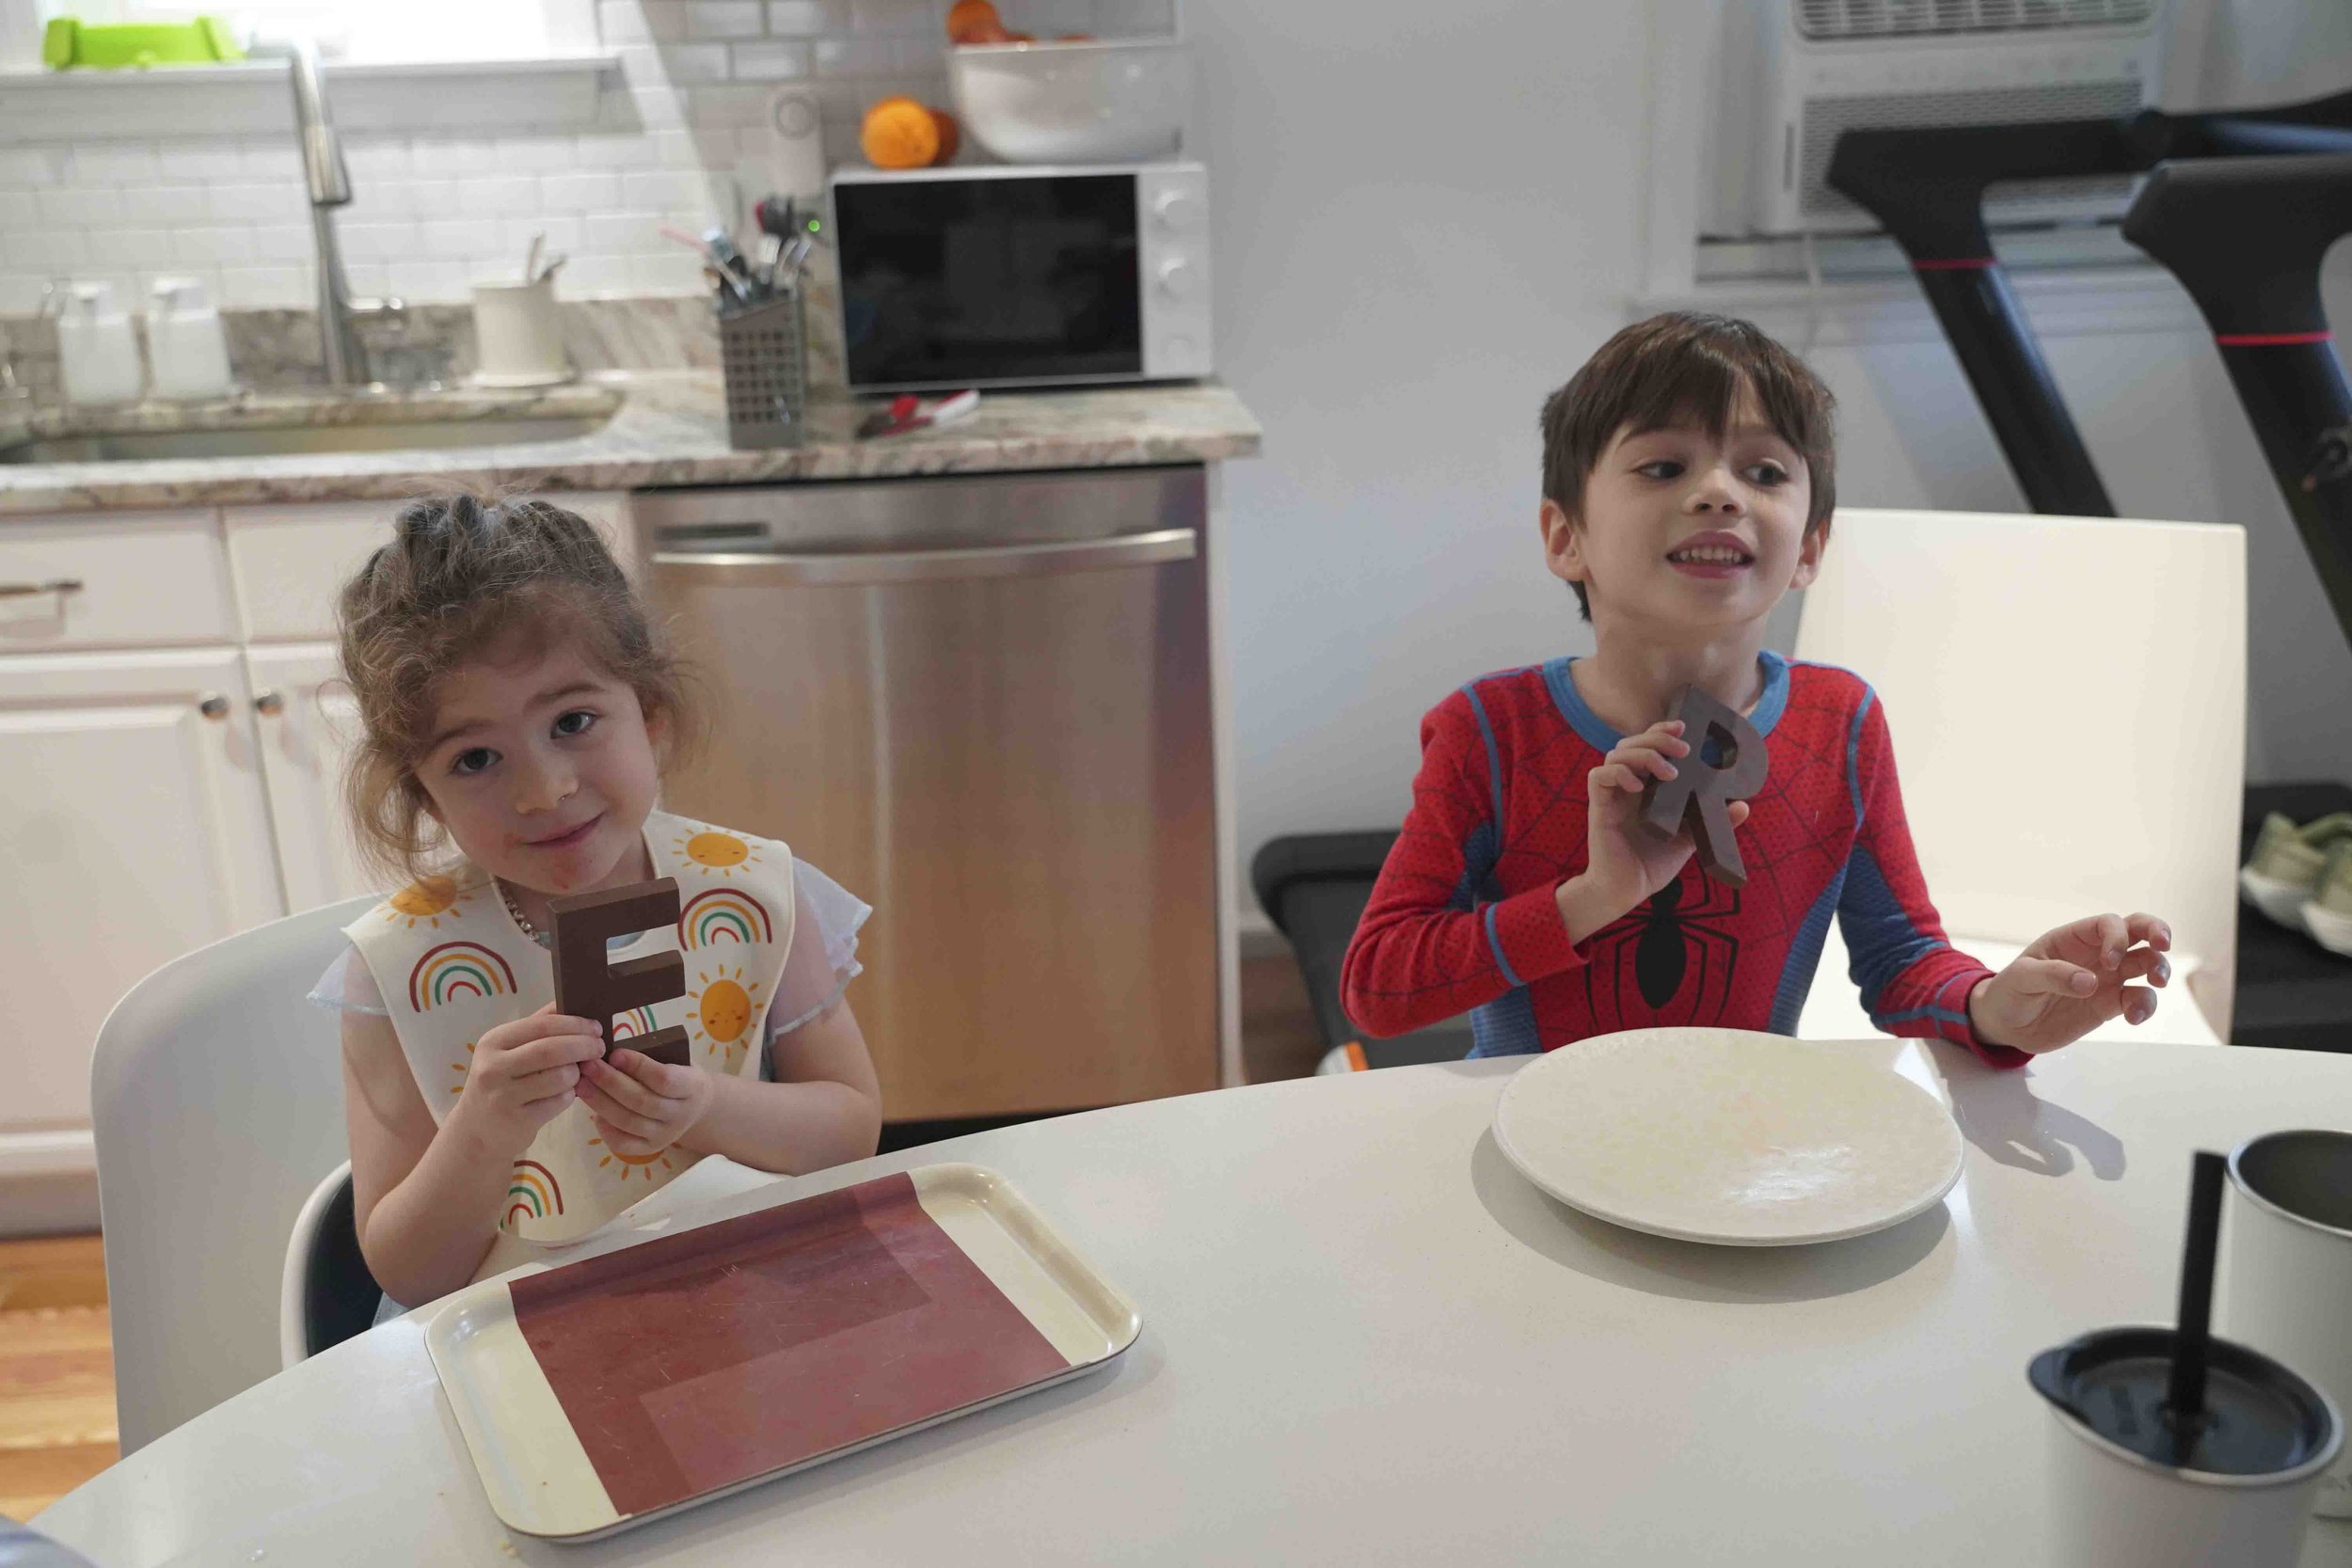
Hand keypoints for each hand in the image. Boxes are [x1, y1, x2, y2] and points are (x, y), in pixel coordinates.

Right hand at [448, 1003, 604, 1157]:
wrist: (477, 1131)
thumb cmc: (501, 1082)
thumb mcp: (508, 1051)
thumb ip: (537, 1026)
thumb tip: (570, 1001)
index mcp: (493, 1042)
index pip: (542, 1025)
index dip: (575, 1024)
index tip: (595, 1027)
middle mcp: (493, 1067)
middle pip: (552, 1050)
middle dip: (584, 1046)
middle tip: (599, 1047)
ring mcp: (503, 1096)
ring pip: (560, 1076)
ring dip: (577, 1073)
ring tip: (577, 1073)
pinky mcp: (518, 1121)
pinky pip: (559, 1101)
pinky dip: (570, 1095)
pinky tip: (564, 1094)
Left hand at [576, 1049, 715, 1159]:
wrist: (696, 1107)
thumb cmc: (679, 1074)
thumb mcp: (676, 1060)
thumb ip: (651, 1057)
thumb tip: (610, 1052)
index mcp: (692, 1087)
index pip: (664, 1079)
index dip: (638, 1066)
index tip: (614, 1053)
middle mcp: (680, 1115)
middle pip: (641, 1101)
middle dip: (610, 1082)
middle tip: (588, 1066)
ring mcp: (665, 1135)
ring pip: (628, 1121)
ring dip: (600, 1102)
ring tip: (581, 1084)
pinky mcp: (650, 1148)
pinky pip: (623, 1143)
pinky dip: (605, 1128)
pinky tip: (594, 1111)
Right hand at [1562, 719, 1753, 938]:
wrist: (1628, 890)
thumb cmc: (1652, 863)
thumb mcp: (1690, 839)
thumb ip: (1711, 820)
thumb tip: (1743, 806)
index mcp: (1645, 787)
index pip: (1647, 745)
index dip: (1661, 730)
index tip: (1684, 728)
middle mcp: (1626, 786)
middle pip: (1631, 743)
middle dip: (1657, 738)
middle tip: (1683, 750)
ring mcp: (1612, 796)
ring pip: (1615, 754)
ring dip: (1643, 755)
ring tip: (1669, 773)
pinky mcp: (1599, 808)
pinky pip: (1598, 777)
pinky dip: (1618, 773)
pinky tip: (1639, 786)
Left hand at [1967, 912, 2173, 1054]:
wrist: (2007, 1026)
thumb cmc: (2009, 992)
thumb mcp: (2021, 979)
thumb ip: (2053, 976)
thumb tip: (2090, 982)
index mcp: (2073, 939)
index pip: (2108, 924)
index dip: (2117, 937)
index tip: (2110, 962)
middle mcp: (2096, 954)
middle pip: (2138, 932)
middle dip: (2157, 932)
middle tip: (2163, 944)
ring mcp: (2107, 979)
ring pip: (2147, 964)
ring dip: (2160, 969)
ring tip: (2157, 984)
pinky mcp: (2110, 1005)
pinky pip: (2138, 999)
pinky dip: (2145, 1006)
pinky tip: (2133, 1017)